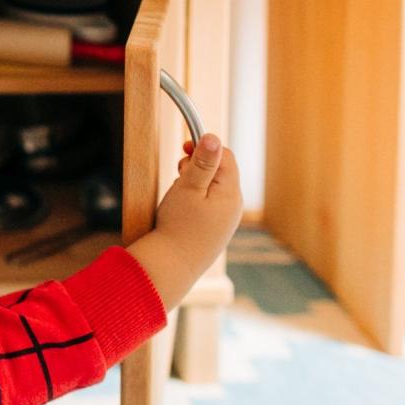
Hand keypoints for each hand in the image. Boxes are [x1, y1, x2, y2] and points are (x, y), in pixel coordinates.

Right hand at [127, 134, 242, 309]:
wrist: (172, 267)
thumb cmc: (177, 226)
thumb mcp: (188, 188)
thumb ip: (203, 163)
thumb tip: (214, 137)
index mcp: (230, 193)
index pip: (225, 156)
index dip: (205, 147)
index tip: (183, 147)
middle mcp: (233, 206)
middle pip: (222, 172)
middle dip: (199, 166)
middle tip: (178, 172)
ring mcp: (226, 221)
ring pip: (214, 189)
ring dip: (196, 183)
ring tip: (177, 193)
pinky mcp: (216, 232)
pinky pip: (210, 206)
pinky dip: (196, 199)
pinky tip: (182, 210)